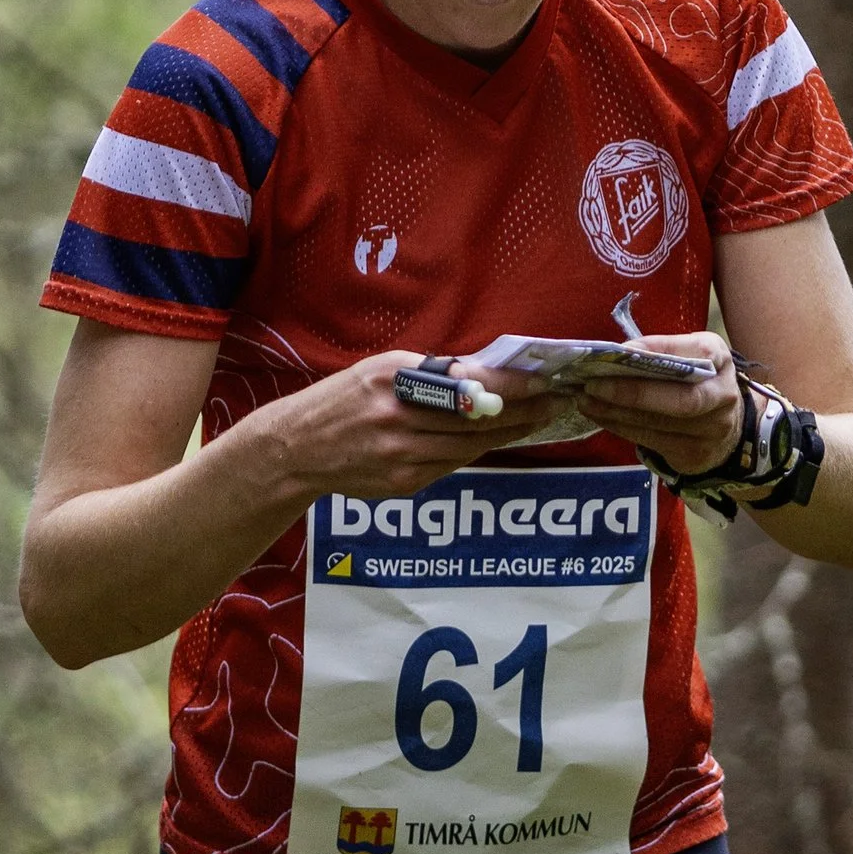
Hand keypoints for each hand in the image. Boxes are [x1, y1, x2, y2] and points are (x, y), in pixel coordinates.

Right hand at [243, 351, 560, 507]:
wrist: (298, 450)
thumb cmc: (343, 400)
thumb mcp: (380, 369)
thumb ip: (430, 373)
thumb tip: (483, 372)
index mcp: (395, 382)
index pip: (467, 384)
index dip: (511, 387)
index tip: (542, 382)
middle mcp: (399, 420)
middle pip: (477, 420)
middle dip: (522, 412)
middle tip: (554, 403)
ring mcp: (402, 457)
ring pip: (471, 446)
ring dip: (509, 435)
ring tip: (536, 420)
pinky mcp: (404, 484)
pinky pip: (452, 465)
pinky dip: (476, 451)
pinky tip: (496, 440)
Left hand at [570, 333, 740, 478]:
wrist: (724, 429)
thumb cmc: (695, 381)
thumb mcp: (688, 356)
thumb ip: (660, 352)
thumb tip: (614, 353)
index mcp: (720, 359)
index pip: (693, 352)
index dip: (656, 351)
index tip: (618, 351)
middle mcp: (722, 395)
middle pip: (681, 399)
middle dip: (633, 392)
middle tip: (593, 384)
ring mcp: (711, 430)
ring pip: (659, 423)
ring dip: (616, 412)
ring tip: (585, 399)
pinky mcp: (693, 454)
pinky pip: (649, 440)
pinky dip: (619, 427)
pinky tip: (599, 415)